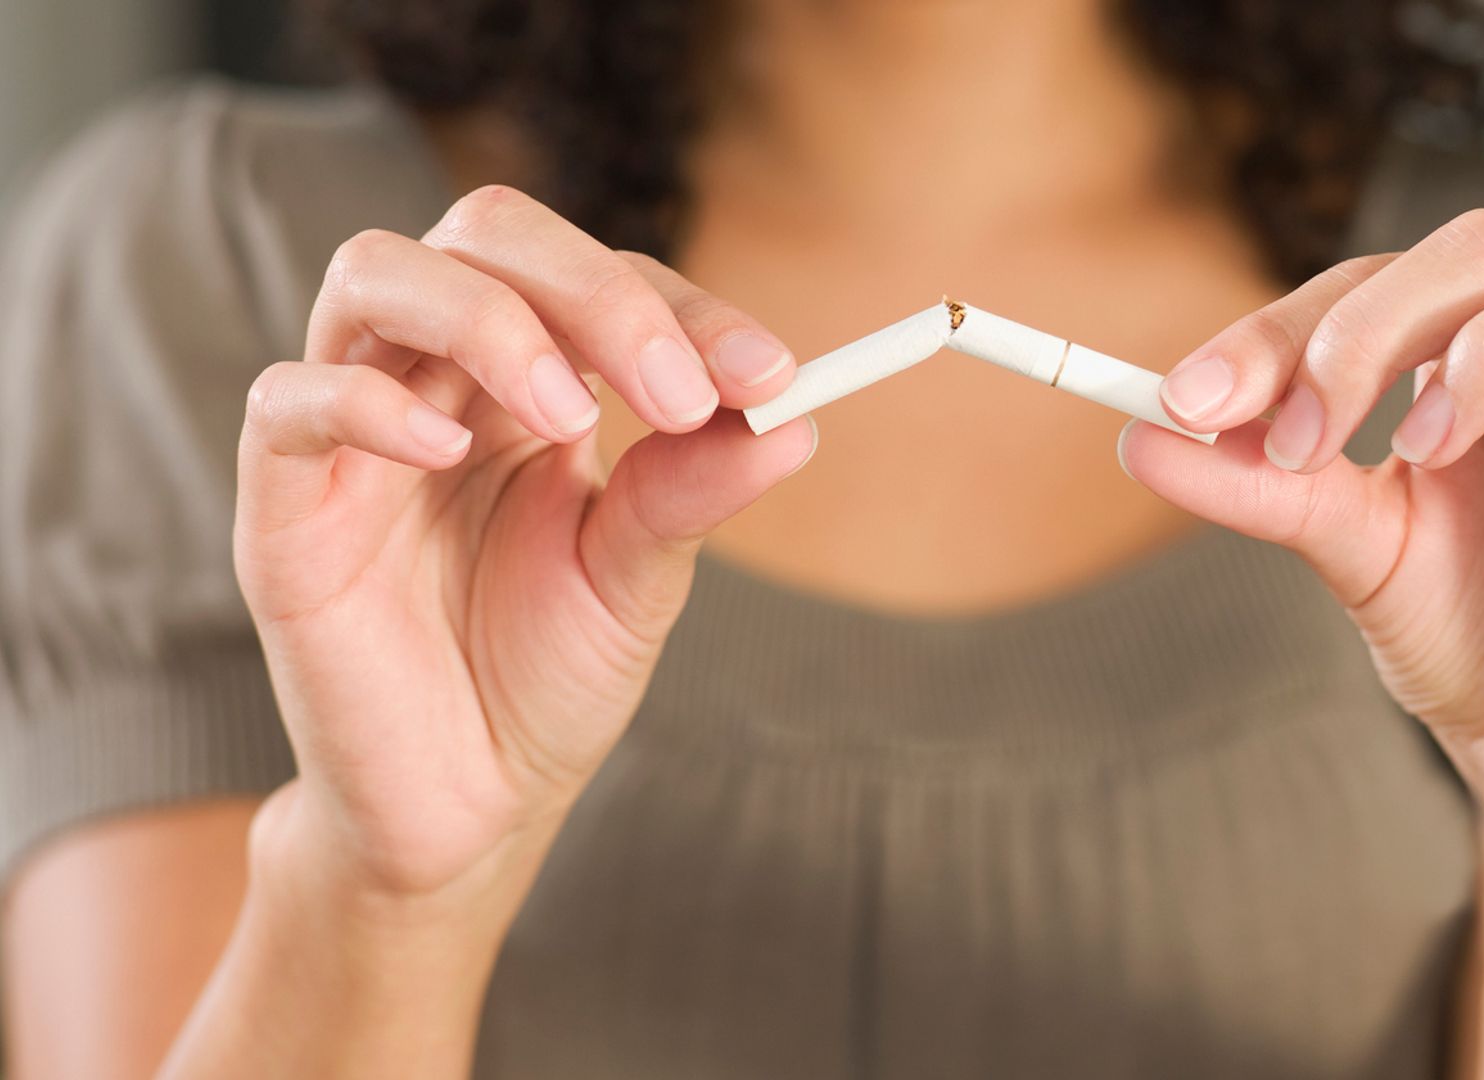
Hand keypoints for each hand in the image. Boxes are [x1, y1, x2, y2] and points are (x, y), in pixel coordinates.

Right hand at [234, 186, 814, 901]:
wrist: (465, 810)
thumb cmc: (545, 682)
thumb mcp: (638, 583)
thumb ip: (692, 494)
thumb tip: (797, 422)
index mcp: (532, 385)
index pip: (598, 280)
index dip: (684, 310)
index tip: (773, 377)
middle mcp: (439, 381)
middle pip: (484, 234)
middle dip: (593, 291)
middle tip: (679, 393)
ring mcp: (356, 434)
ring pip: (377, 275)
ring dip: (490, 318)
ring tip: (573, 414)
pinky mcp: (284, 507)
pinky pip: (289, 401)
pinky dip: (369, 401)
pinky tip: (449, 449)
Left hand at [1124, 209, 1483, 855]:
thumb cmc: (1461, 636)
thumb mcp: (1349, 557)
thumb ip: (1260, 493)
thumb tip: (1140, 436)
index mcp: (1464, 365)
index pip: (1378, 284)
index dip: (1285, 327)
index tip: (1190, 402)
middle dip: (1374, 323)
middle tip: (1299, 432)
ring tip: (1427, 445)